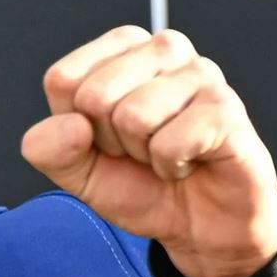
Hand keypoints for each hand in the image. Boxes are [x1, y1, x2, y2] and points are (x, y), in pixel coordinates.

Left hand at [21, 26, 276, 276]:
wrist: (201, 228)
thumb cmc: (144, 186)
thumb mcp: (79, 172)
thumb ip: (50, 149)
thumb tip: (72, 126)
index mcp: (123, 49)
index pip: (64, 80)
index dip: (77, 127)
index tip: (108, 139)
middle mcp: (165, 48)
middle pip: (95, 96)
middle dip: (111, 142)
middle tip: (142, 152)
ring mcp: (201, 73)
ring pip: (133, 117)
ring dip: (145, 156)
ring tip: (168, 156)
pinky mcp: (226, 108)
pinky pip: (170, 143)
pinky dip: (172, 167)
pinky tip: (191, 163)